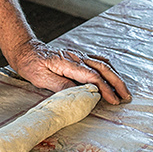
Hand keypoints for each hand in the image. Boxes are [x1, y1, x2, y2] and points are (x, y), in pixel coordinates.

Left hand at [9, 40, 130, 104]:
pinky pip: (98, 61)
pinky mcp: (78, 57)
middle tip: (126, 97)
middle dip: (117, 83)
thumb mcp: (41, 78)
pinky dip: (109, 69)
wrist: (26, 51)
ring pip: (103, 64)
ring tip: (123, 90)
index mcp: (68, 63)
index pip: (92, 77)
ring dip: (115, 76)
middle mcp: (77, 57)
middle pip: (103, 69)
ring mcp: (79, 56)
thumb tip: (79, 94)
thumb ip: (61, 85)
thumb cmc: (31, 64)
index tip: (113, 100)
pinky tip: (113, 76)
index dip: (105, 89)